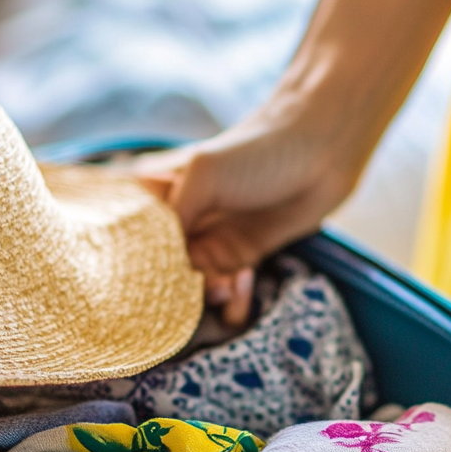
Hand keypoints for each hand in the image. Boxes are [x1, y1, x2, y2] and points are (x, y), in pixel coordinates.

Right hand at [136, 107, 363, 325]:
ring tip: (224, 287)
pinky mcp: (240, 257)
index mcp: (157, 191)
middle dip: (171, 289)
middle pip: (157, 268)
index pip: (127, 234)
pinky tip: (241, 292)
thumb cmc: (257, 151)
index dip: (128, 262)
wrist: (322, 151)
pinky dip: (230, 300)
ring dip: (205, 297)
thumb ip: (172, 216)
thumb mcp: (203, 174)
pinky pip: (225, 291)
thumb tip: (153, 263)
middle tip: (192, 289)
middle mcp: (178, 219)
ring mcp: (209, 240)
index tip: (131, 286)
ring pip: (191, 286)